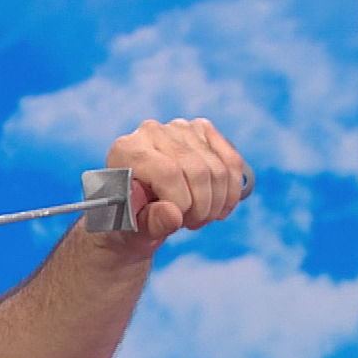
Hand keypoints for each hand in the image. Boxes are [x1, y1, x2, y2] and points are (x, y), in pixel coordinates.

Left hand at [104, 117, 251, 245]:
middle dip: (202, 207)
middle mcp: (151, 132)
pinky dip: (231, 190)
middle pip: (198, 171)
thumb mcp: (134, 230)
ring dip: (217, 203)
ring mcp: (179, 128)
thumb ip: (150, 223)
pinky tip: (219, 207)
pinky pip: (231, 161)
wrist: (135, 206)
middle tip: (191, 224)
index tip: (178, 222)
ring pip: (219, 169)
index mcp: (126, 151)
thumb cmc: (130, 219)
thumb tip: (172, 214)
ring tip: (199, 217)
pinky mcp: (202, 130)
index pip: (169, 172)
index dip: (182, 203)